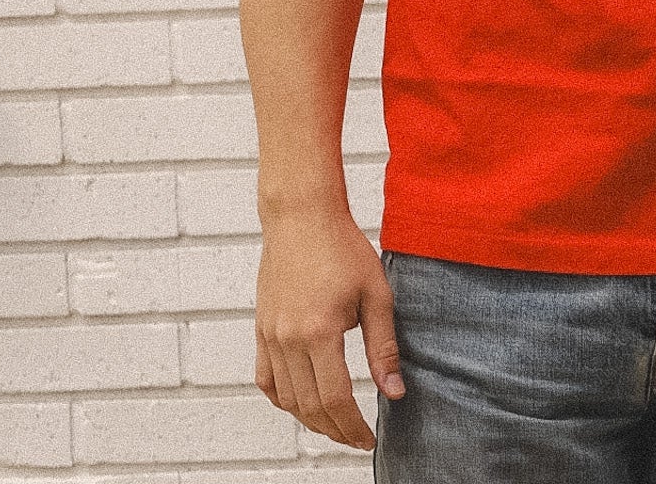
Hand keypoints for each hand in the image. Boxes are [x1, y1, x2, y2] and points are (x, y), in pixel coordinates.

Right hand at [254, 209, 405, 449]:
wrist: (302, 216)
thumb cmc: (341, 247)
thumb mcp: (375, 293)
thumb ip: (384, 347)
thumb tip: (394, 391)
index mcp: (319, 332)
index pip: (336, 400)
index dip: (353, 427)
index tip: (368, 439)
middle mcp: (289, 339)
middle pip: (309, 407)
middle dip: (335, 430)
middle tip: (355, 437)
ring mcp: (270, 336)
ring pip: (286, 399)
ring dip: (310, 420)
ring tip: (335, 424)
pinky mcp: (261, 329)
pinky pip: (266, 379)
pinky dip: (282, 399)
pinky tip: (301, 402)